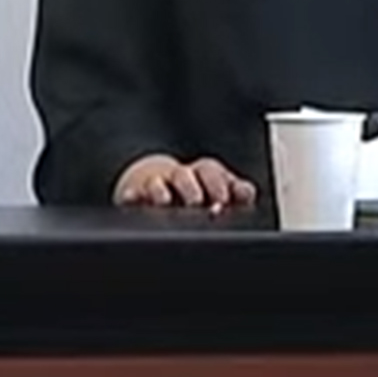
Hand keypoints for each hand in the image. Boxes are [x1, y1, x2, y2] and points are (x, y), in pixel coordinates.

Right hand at [114, 154, 256, 210]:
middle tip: (198, 204)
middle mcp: (178, 178)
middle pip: (184, 175)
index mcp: (201, 175)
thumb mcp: (217, 193)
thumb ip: (236, 193)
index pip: (210, 172)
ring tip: (165, 203)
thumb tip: (246, 192)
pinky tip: (132, 200)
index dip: (220, 184)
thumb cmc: (193, 193)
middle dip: (192, 188)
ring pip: (157, 185)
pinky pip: (131, 196)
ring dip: (161, 192)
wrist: (150, 182)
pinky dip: (131, 197)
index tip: (225, 199)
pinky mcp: (134, 197)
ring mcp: (155, 187)